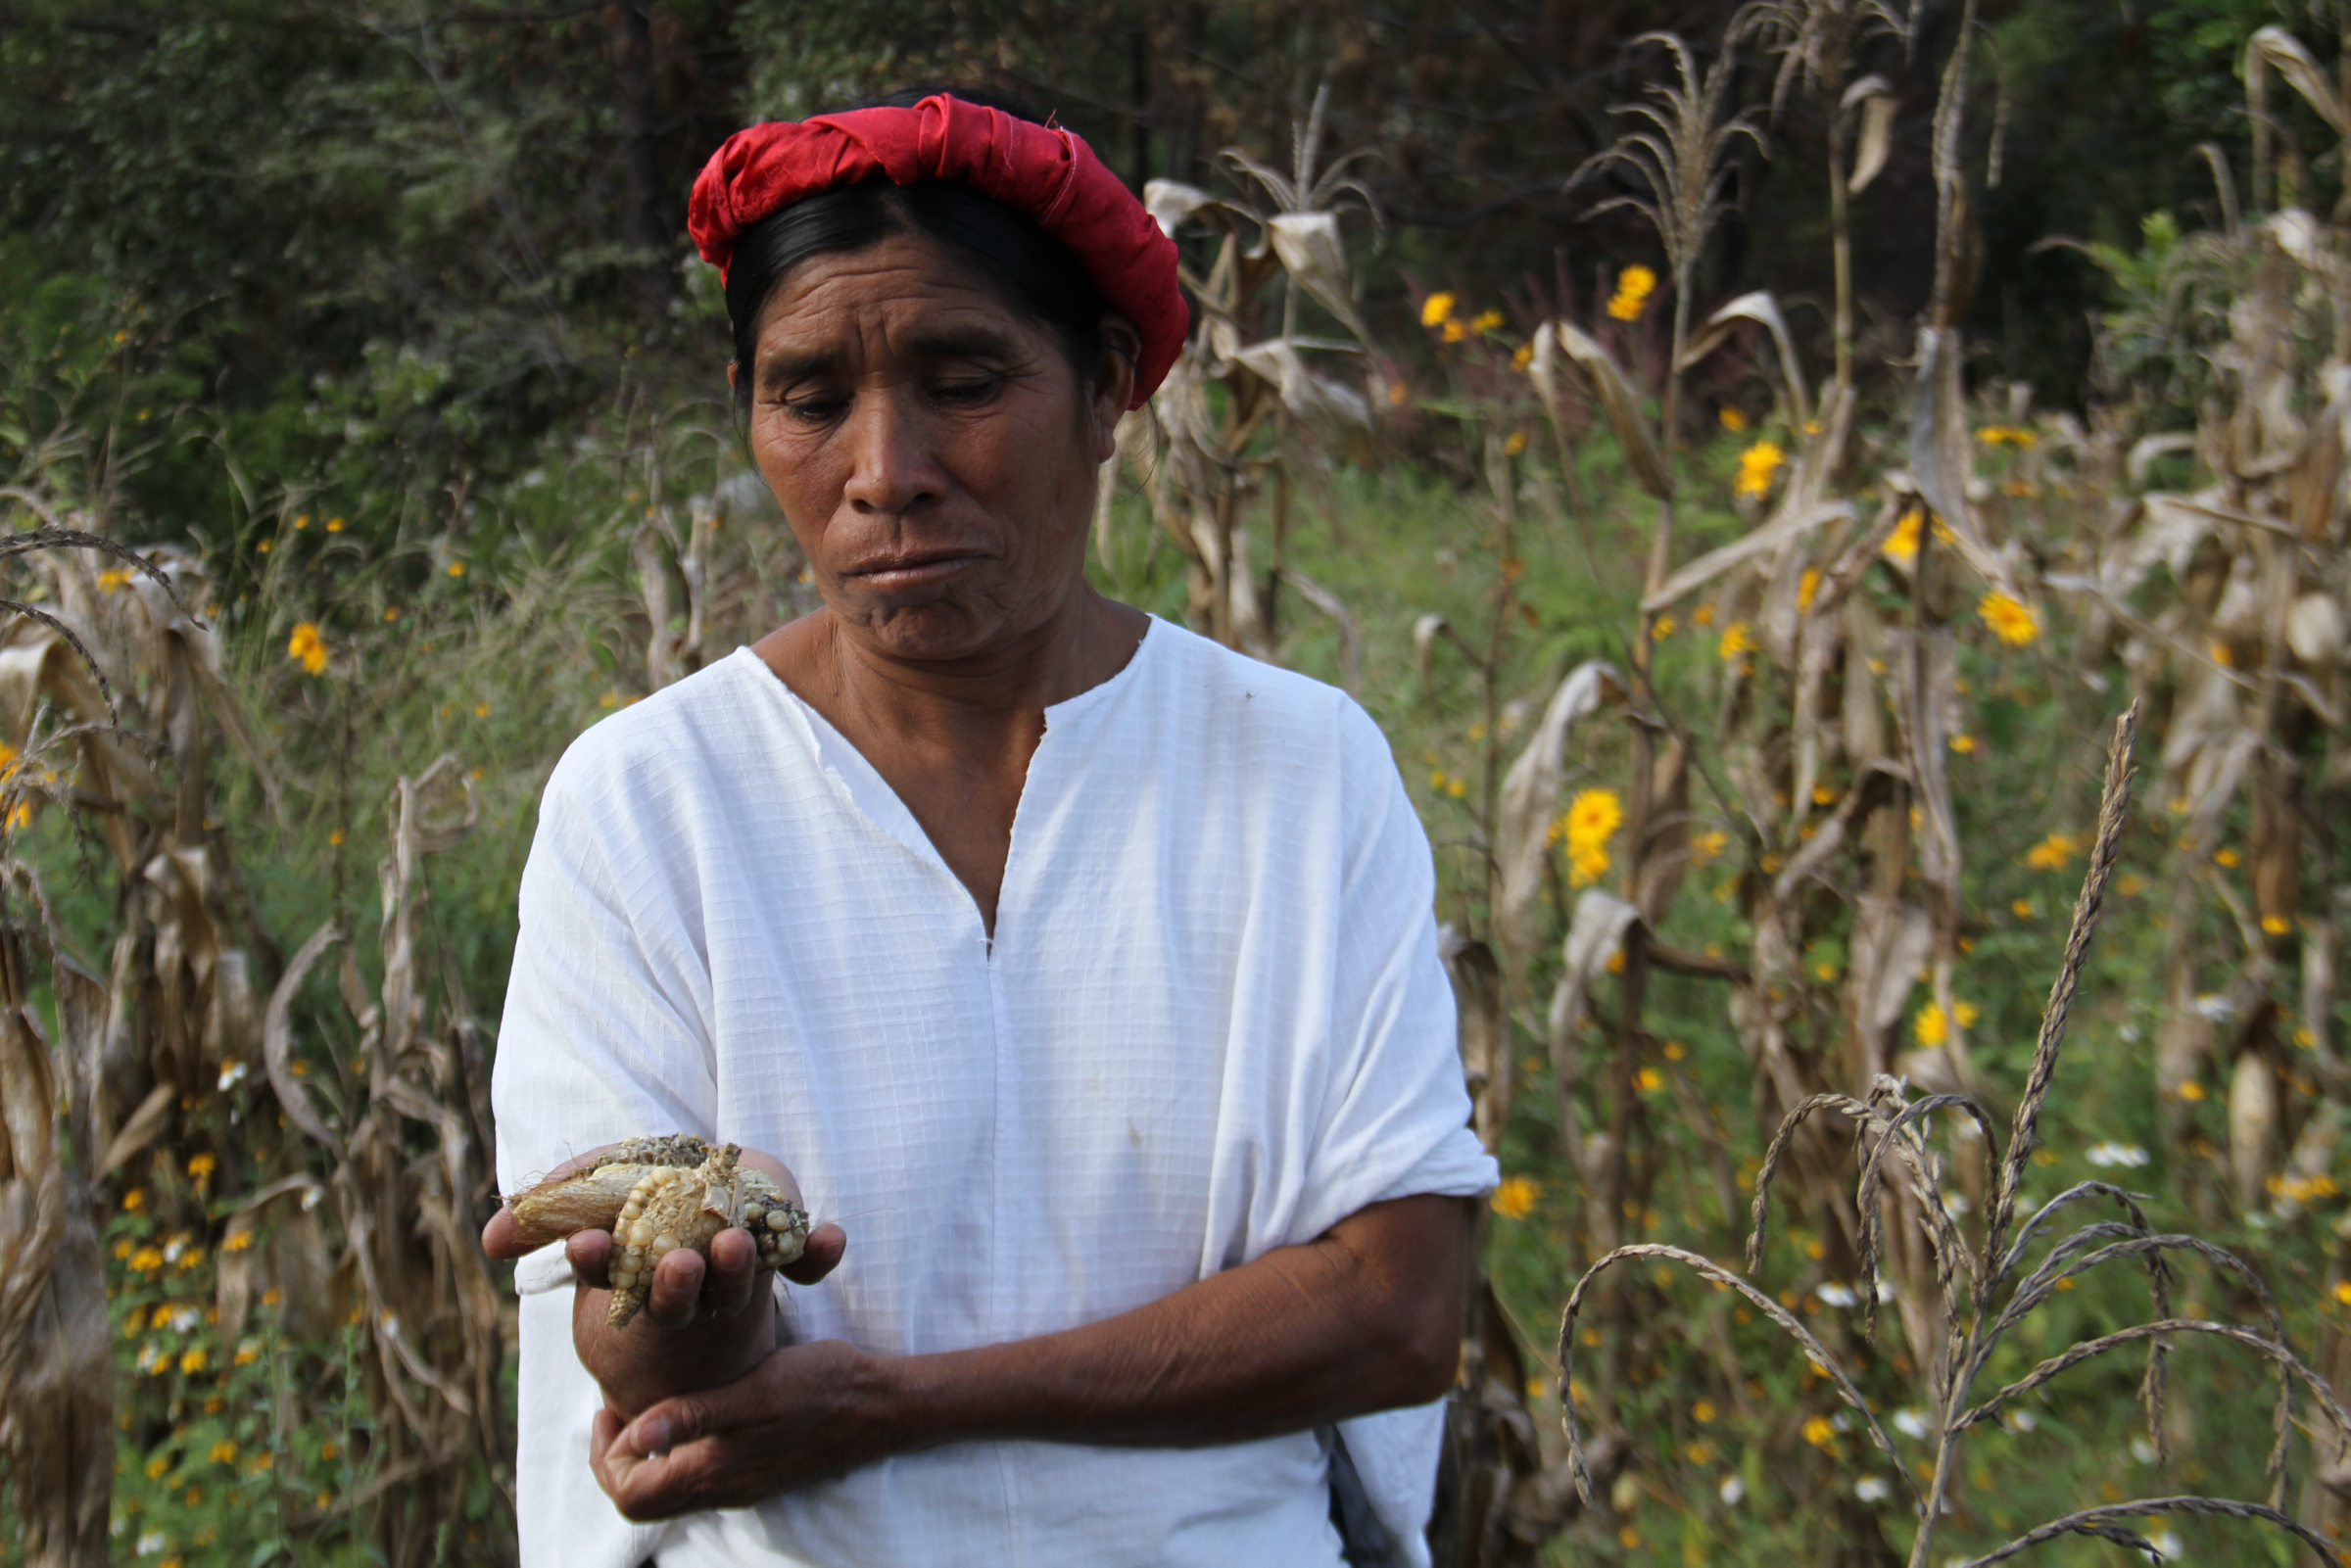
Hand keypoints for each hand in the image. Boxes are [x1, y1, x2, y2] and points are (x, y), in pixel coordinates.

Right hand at [479, 1142, 847, 1414]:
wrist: (712, 1200)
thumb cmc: (640, 1201)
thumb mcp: (590, 1201)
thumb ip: (545, 1214)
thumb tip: (489, 1240)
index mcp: (635, 1270)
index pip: (610, 1275)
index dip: (599, 1264)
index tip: (591, 1247)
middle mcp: (688, 1279)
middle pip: (680, 1294)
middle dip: (677, 1283)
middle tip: (675, 1266)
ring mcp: (739, 1274)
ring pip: (740, 1285)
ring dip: (740, 1270)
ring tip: (736, 1248)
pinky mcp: (784, 1254)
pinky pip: (805, 1263)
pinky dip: (818, 1252)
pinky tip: (832, 1237)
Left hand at [589, 1338, 891, 1520]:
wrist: (880, 1406)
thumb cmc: (819, 1386)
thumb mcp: (754, 1389)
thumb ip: (693, 1415)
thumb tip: (635, 1435)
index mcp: (715, 1471)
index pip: (629, 1494)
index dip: (606, 1455)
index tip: (612, 1407)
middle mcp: (723, 1490)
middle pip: (642, 1502)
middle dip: (617, 1461)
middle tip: (619, 1412)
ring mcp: (740, 1487)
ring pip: (668, 1493)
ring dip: (645, 1458)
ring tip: (648, 1408)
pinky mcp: (755, 1475)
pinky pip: (696, 1480)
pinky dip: (675, 1455)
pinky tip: (689, 1413)